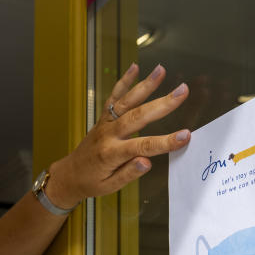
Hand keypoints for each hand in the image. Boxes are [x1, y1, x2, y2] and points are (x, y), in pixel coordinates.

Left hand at [46, 62, 190, 208]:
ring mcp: (105, 123)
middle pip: (138, 116)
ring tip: (161, 70)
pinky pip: (113, 97)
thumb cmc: (92, 182)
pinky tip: (134, 67)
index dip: (165, 142)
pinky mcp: (103, 117)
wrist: (70, 174)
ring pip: (126, 101)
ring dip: (145, 85)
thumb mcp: (110, 187)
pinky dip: (124, 81)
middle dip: (162, 104)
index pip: (142, 146)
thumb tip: (146, 162)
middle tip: (182, 92)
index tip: (185, 136)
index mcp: (111, 154)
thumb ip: (128, 173)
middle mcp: (108, 135)